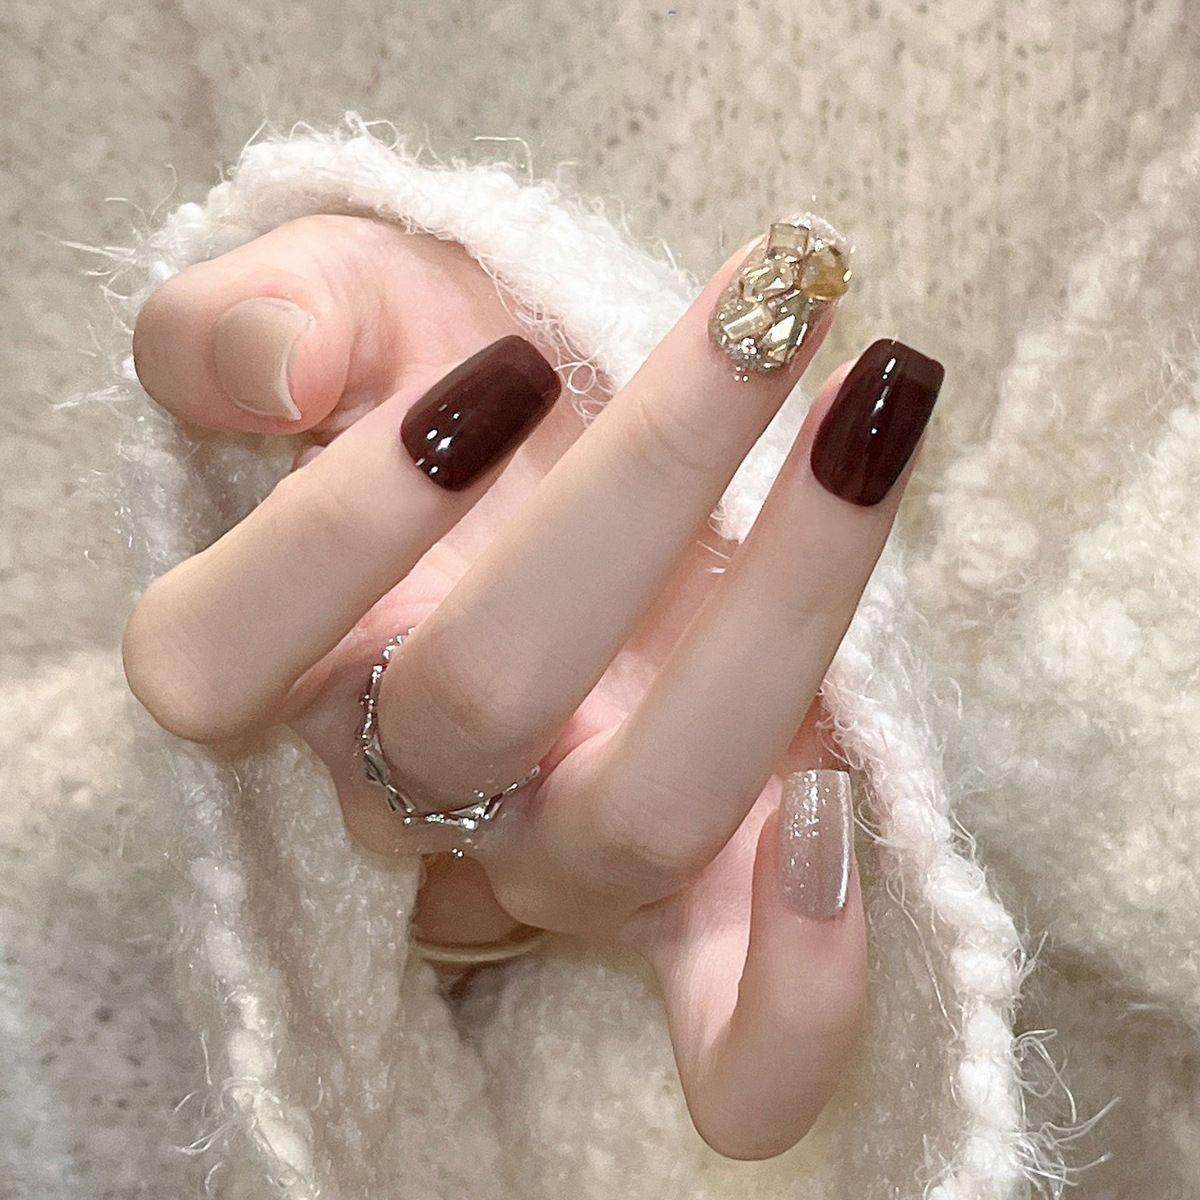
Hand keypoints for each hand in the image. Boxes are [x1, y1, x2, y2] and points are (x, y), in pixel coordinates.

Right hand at [123, 212, 940, 1157]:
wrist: (598, 432)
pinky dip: (796, 988)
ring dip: (777, 617)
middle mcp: (421, 783)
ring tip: (870, 427)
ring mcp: (561, 858)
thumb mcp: (337, 296)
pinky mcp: (698, 908)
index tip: (503, 365)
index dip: (340, 523)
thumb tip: (282, 378)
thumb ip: (240, 325)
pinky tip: (850, 807)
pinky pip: (730, 1042)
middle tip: (769, 318)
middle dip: (641, 482)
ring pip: (641, 817)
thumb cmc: (456, 363)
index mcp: (297, 657)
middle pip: (482, 697)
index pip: (221, 657)